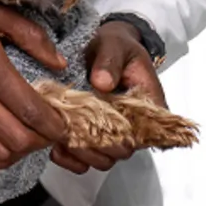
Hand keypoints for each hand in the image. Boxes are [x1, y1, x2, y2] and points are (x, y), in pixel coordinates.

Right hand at [0, 0, 69, 169]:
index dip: (54, 124)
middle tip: (51, 130)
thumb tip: (60, 64)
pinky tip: (5, 146)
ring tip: (31, 137)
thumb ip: (32, 36)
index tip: (65, 124)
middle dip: (42, 140)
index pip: (29, 110)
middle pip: (17, 138)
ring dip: (21, 151)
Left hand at [51, 21, 163, 173]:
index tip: (98, 124)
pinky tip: (56, 147)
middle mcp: (134, 126)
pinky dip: (71, 158)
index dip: (122, 135)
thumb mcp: (115, 45)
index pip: (144, 133)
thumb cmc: (117, 47)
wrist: (104, 48)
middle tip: (73, 131)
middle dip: (97, 146)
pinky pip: (86, 159)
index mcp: (149, 105)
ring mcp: (114, 134)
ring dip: (82, 154)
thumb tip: (102, 83)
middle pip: (121, 151)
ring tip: (61, 139)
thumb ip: (110, 61)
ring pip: (103, 159)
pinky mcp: (95, 136)